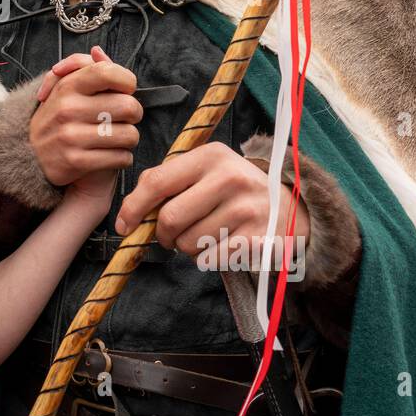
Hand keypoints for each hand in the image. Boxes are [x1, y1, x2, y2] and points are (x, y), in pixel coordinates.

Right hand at [29, 45, 141, 186]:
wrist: (30, 156)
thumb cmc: (58, 118)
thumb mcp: (64, 88)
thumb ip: (85, 68)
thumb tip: (98, 52)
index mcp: (67, 86)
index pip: (107, 72)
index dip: (127, 81)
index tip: (125, 90)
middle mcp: (68, 109)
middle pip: (129, 107)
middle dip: (134, 114)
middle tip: (124, 118)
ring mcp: (71, 136)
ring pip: (129, 135)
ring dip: (129, 138)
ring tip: (116, 138)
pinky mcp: (77, 161)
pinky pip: (121, 157)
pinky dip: (122, 157)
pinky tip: (111, 154)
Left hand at [115, 142, 308, 267]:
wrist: (291, 208)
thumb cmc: (232, 190)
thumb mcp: (205, 170)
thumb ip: (168, 182)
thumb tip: (130, 214)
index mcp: (211, 155)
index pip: (157, 182)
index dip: (133, 208)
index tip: (124, 226)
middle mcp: (230, 178)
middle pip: (170, 218)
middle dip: (162, 235)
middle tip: (169, 237)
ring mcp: (246, 209)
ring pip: (188, 243)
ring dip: (186, 248)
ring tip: (204, 235)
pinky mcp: (257, 239)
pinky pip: (209, 260)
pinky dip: (206, 259)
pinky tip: (220, 245)